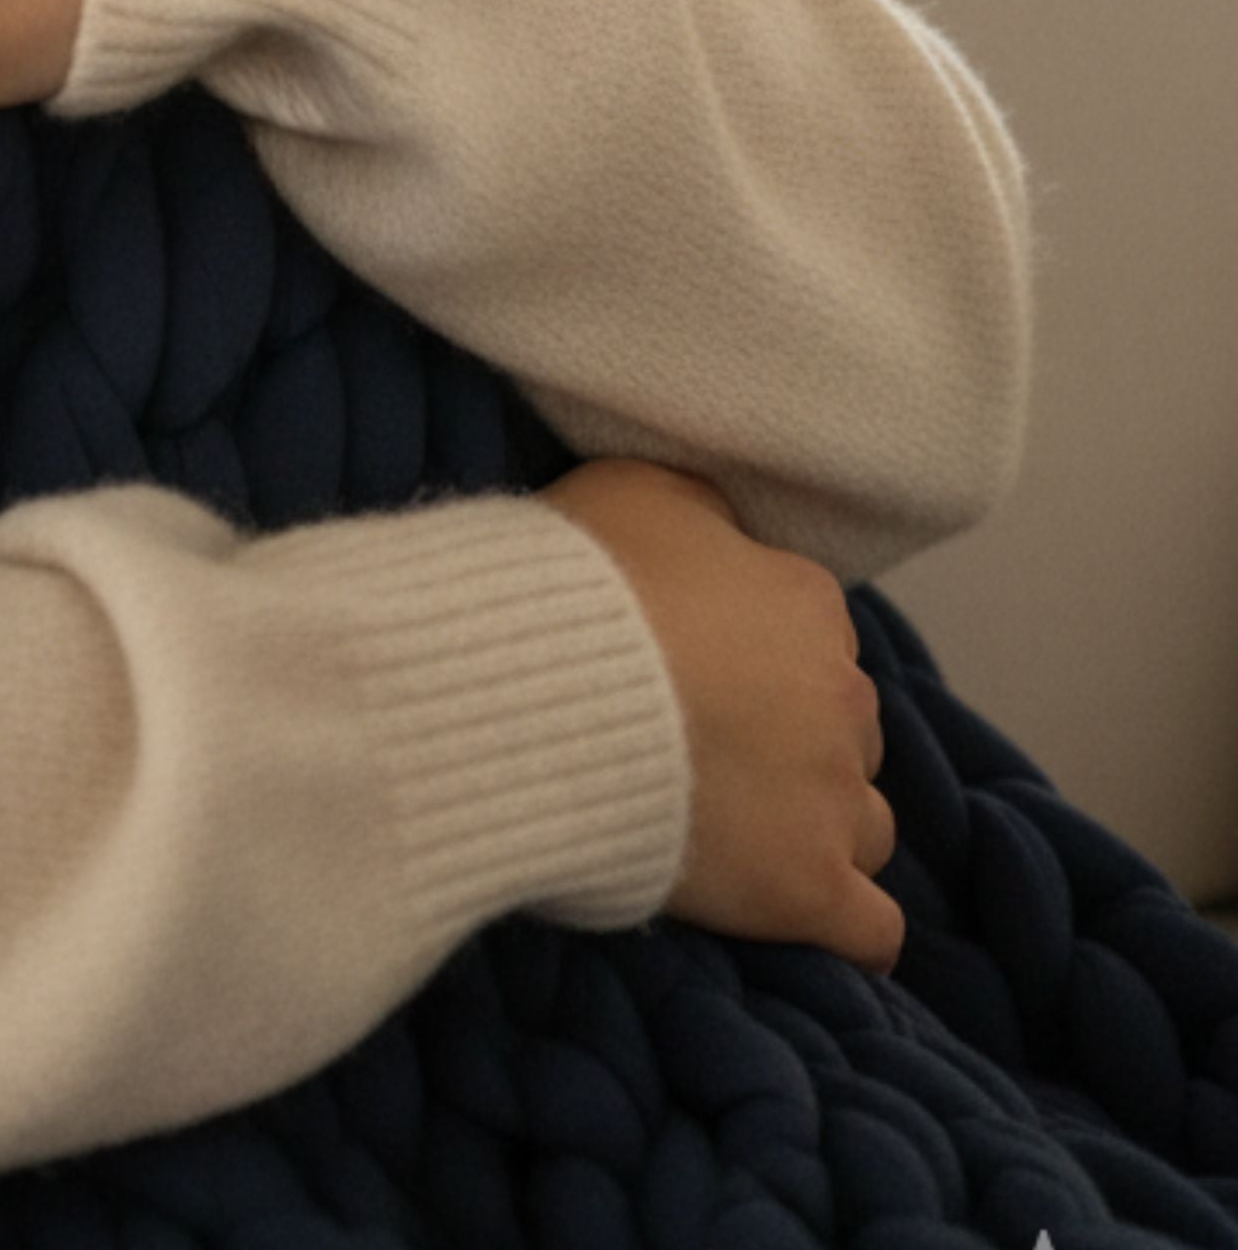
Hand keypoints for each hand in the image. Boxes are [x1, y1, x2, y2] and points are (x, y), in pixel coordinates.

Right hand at [536, 456, 903, 971]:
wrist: (544, 685)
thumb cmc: (580, 580)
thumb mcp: (635, 489)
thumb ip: (699, 508)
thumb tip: (719, 529)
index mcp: (806, 605)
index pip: (811, 634)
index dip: (750, 655)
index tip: (690, 670)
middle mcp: (841, 700)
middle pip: (843, 731)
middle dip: (789, 744)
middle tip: (698, 748)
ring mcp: (831, 799)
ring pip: (867, 825)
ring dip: (819, 829)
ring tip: (737, 832)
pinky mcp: (807, 888)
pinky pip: (873, 927)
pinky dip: (847, 925)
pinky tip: (804, 916)